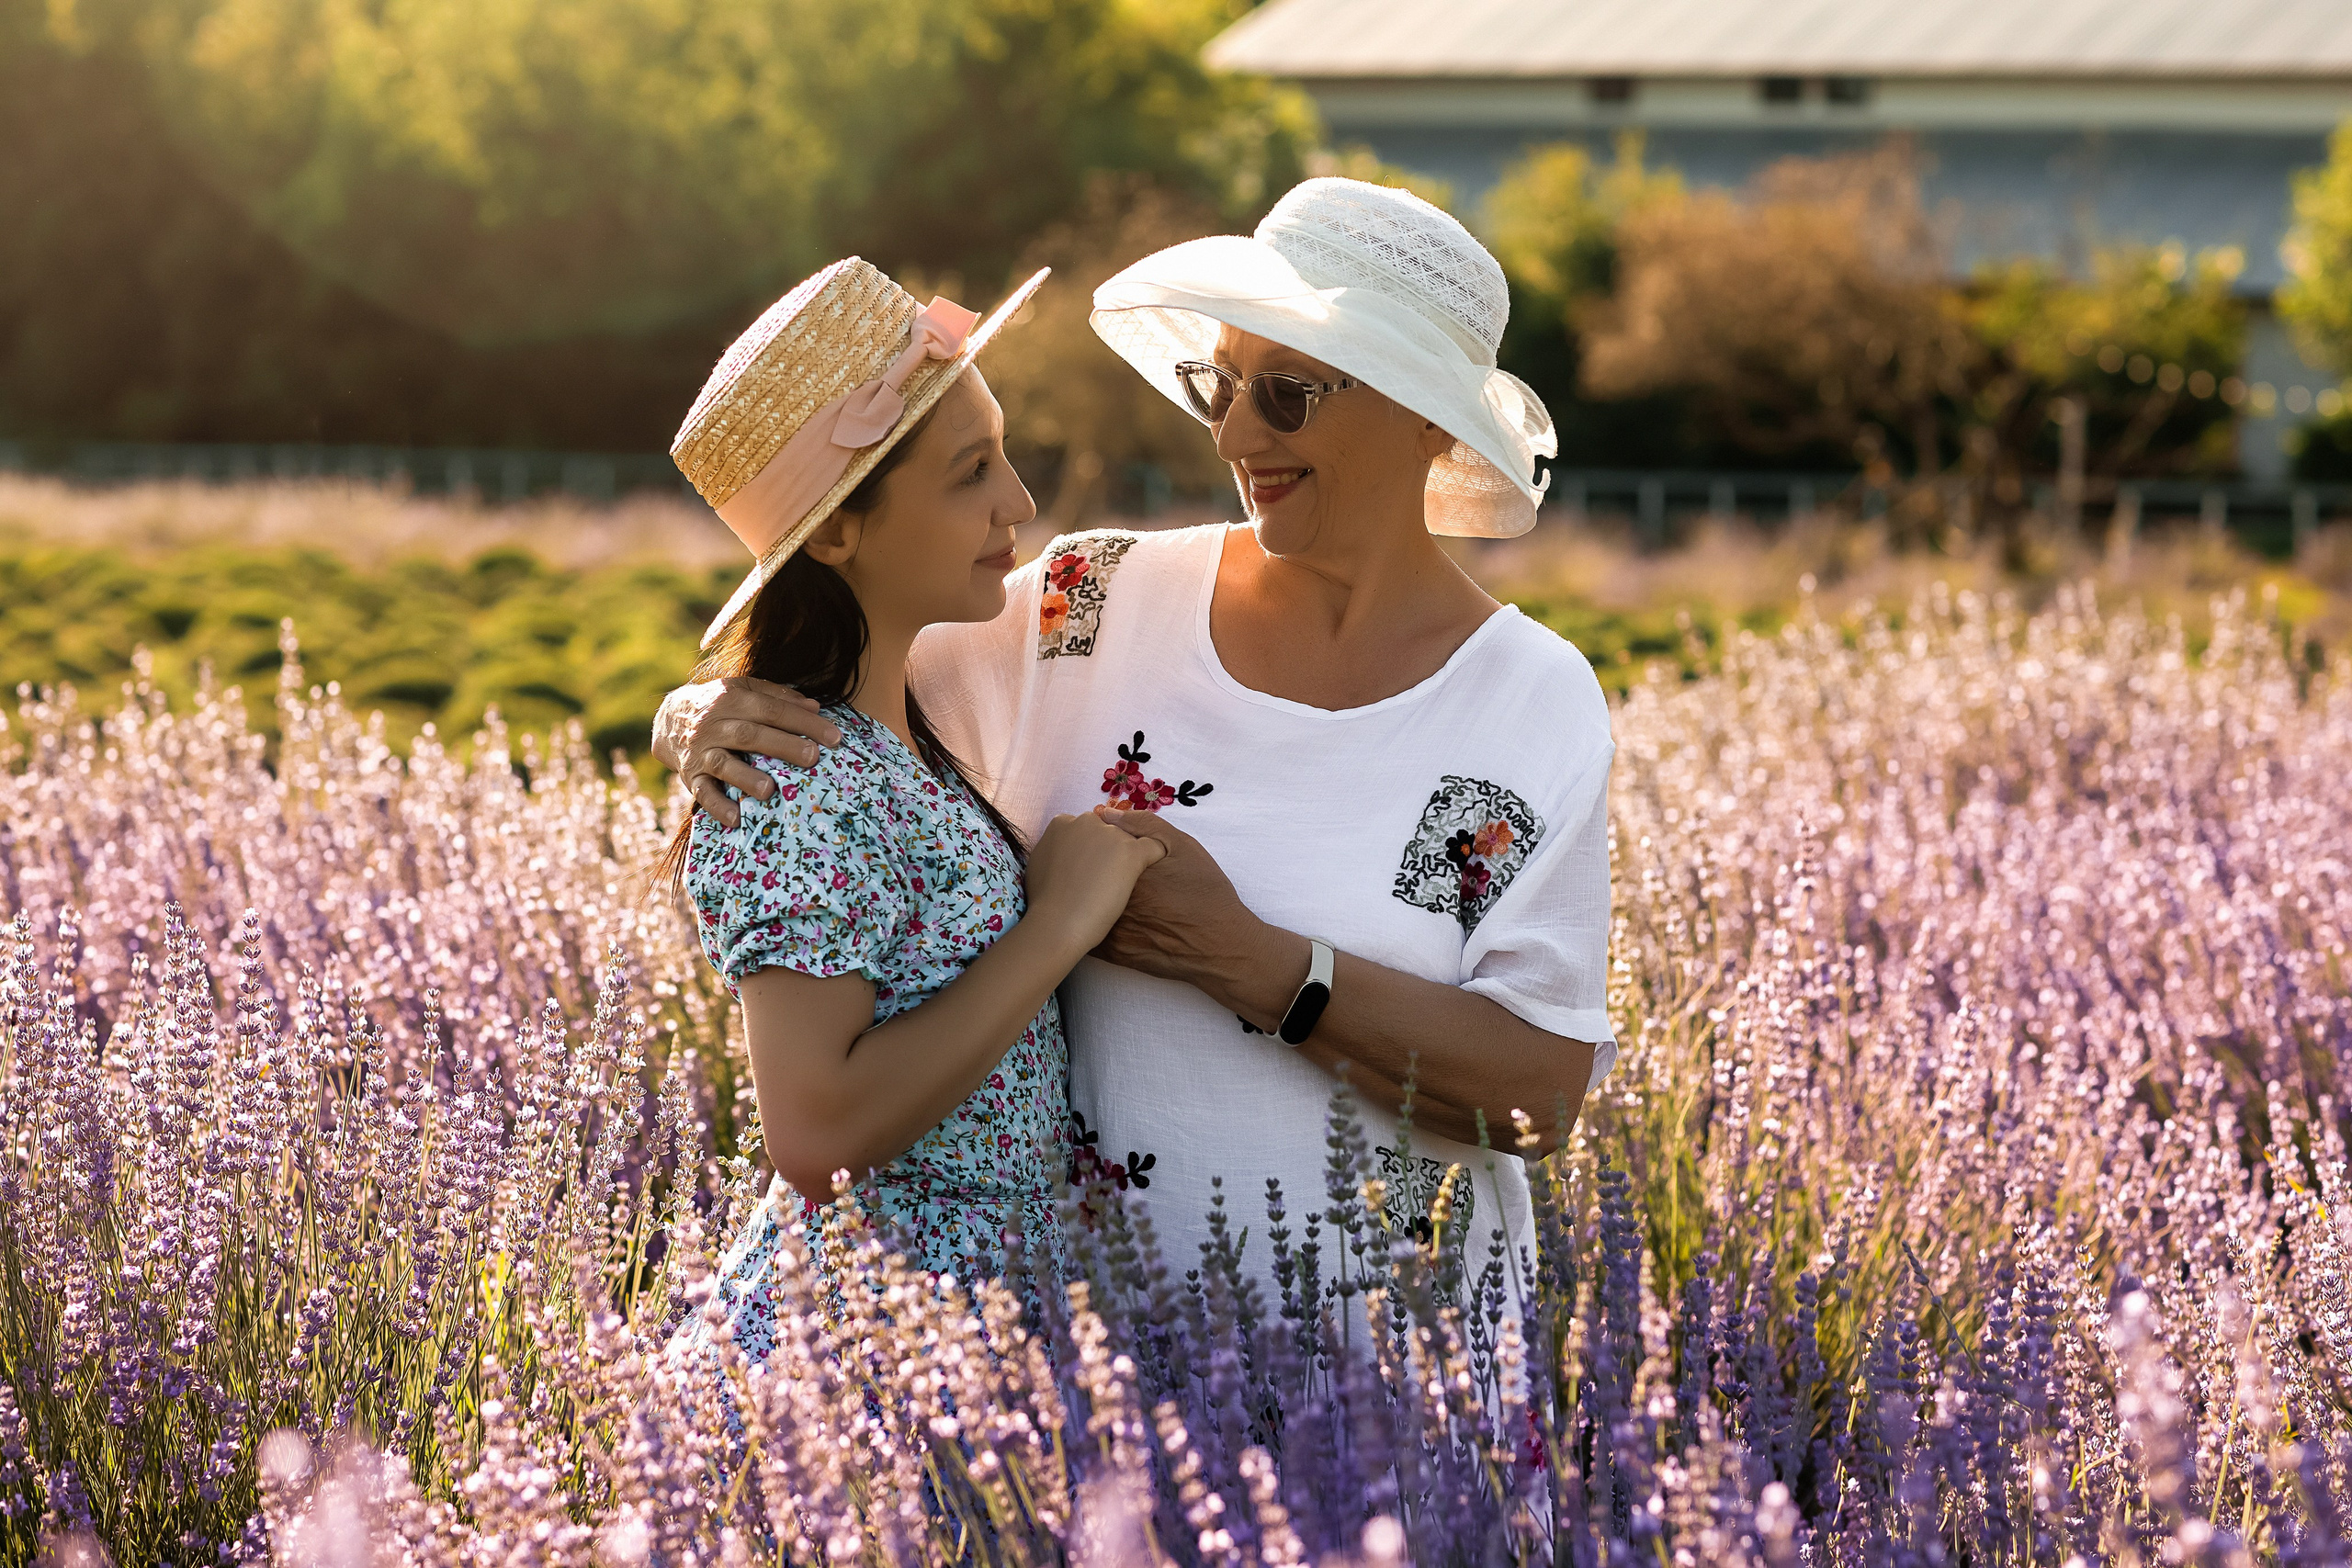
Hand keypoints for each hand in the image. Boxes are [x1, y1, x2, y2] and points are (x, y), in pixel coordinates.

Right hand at [654, 677, 843, 827]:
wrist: (669, 719)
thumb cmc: (720, 705)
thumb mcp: (744, 689)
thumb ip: (777, 696)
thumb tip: (815, 706)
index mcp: (732, 699)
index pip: (772, 710)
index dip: (803, 722)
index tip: (834, 737)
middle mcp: (714, 725)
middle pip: (750, 735)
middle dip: (783, 746)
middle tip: (813, 758)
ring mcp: (701, 752)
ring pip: (724, 764)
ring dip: (747, 778)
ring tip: (770, 791)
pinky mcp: (690, 776)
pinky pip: (702, 793)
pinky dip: (718, 807)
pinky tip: (736, 819)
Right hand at [1022, 813, 1167, 953]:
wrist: (1058, 923)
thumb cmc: (1044, 901)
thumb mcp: (1040, 863)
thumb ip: (1056, 849)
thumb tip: (1065, 851)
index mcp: (1062, 823)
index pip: (1087, 828)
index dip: (1091, 849)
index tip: (1089, 868)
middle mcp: (1087, 822)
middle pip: (1109, 831)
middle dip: (1109, 851)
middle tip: (1103, 880)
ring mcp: (1111, 835)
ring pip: (1130, 840)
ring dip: (1127, 859)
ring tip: (1119, 888)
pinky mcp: (1132, 852)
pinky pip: (1154, 848)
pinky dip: (1154, 860)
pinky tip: (1146, 878)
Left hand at [1088, 808, 1276, 994]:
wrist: (1221, 946)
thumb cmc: (1206, 893)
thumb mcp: (1183, 847)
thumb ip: (1144, 825)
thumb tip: (1107, 813)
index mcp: (1123, 869)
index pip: (1091, 851)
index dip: (1099, 849)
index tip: (1108, 851)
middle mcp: (1110, 898)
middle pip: (1085, 879)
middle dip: (1090, 874)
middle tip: (1110, 875)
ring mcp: (1110, 929)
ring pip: (1083, 907)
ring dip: (1087, 899)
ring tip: (1105, 895)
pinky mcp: (1114, 953)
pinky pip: (1090, 935)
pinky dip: (1092, 924)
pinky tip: (1108, 918)